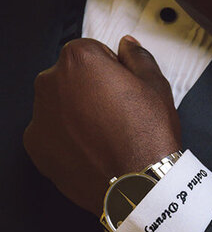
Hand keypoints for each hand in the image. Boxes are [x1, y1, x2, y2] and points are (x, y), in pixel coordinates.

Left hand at [23, 36, 180, 215]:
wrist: (135, 185)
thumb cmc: (146, 136)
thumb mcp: (155, 86)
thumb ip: (137, 57)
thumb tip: (128, 45)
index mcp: (79, 60)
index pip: (91, 51)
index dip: (111, 70)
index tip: (123, 89)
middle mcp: (51, 82)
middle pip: (70, 76)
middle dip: (89, 88)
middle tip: (115, 112)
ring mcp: (40, 115)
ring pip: (58, 104)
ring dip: (75, 112)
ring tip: (104, 134)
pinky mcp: (35, 145)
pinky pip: (50, 132)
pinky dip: (65, 137)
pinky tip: (91, 148)